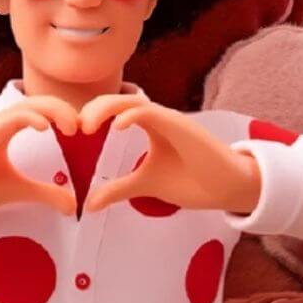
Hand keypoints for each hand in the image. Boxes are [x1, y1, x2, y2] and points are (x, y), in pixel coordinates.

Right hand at [0, 96, 78, 221]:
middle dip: (64, 107)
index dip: (64, 113)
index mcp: (7, 130)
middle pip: (38, 101)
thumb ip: (43, 193)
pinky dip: (31, 117)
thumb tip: (73, 205)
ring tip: (72, 126)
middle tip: (84, 127)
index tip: (84, 132)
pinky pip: (10, 117)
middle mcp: (0, 123)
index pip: (40, 109)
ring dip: (54, 109)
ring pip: (26, 104)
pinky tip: (46, 129)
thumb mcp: (14, 190)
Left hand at [80, 93, 262, 213]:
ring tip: (88, 125)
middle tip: (75, 127)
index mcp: (149, 124)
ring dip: (106, 108)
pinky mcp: (180, 125)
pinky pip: (152, 111)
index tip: (75, 132)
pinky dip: (132, 114)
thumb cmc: (192, 180)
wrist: (227, 187)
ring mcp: (169, 118)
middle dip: (93, 108)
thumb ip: (119, 189)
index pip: (115, 108)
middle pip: (118, 99)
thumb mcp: (146, 184)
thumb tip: (90, 204)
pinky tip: (117, 126)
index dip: (93, 114)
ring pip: (132, 100)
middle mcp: (157, 116)